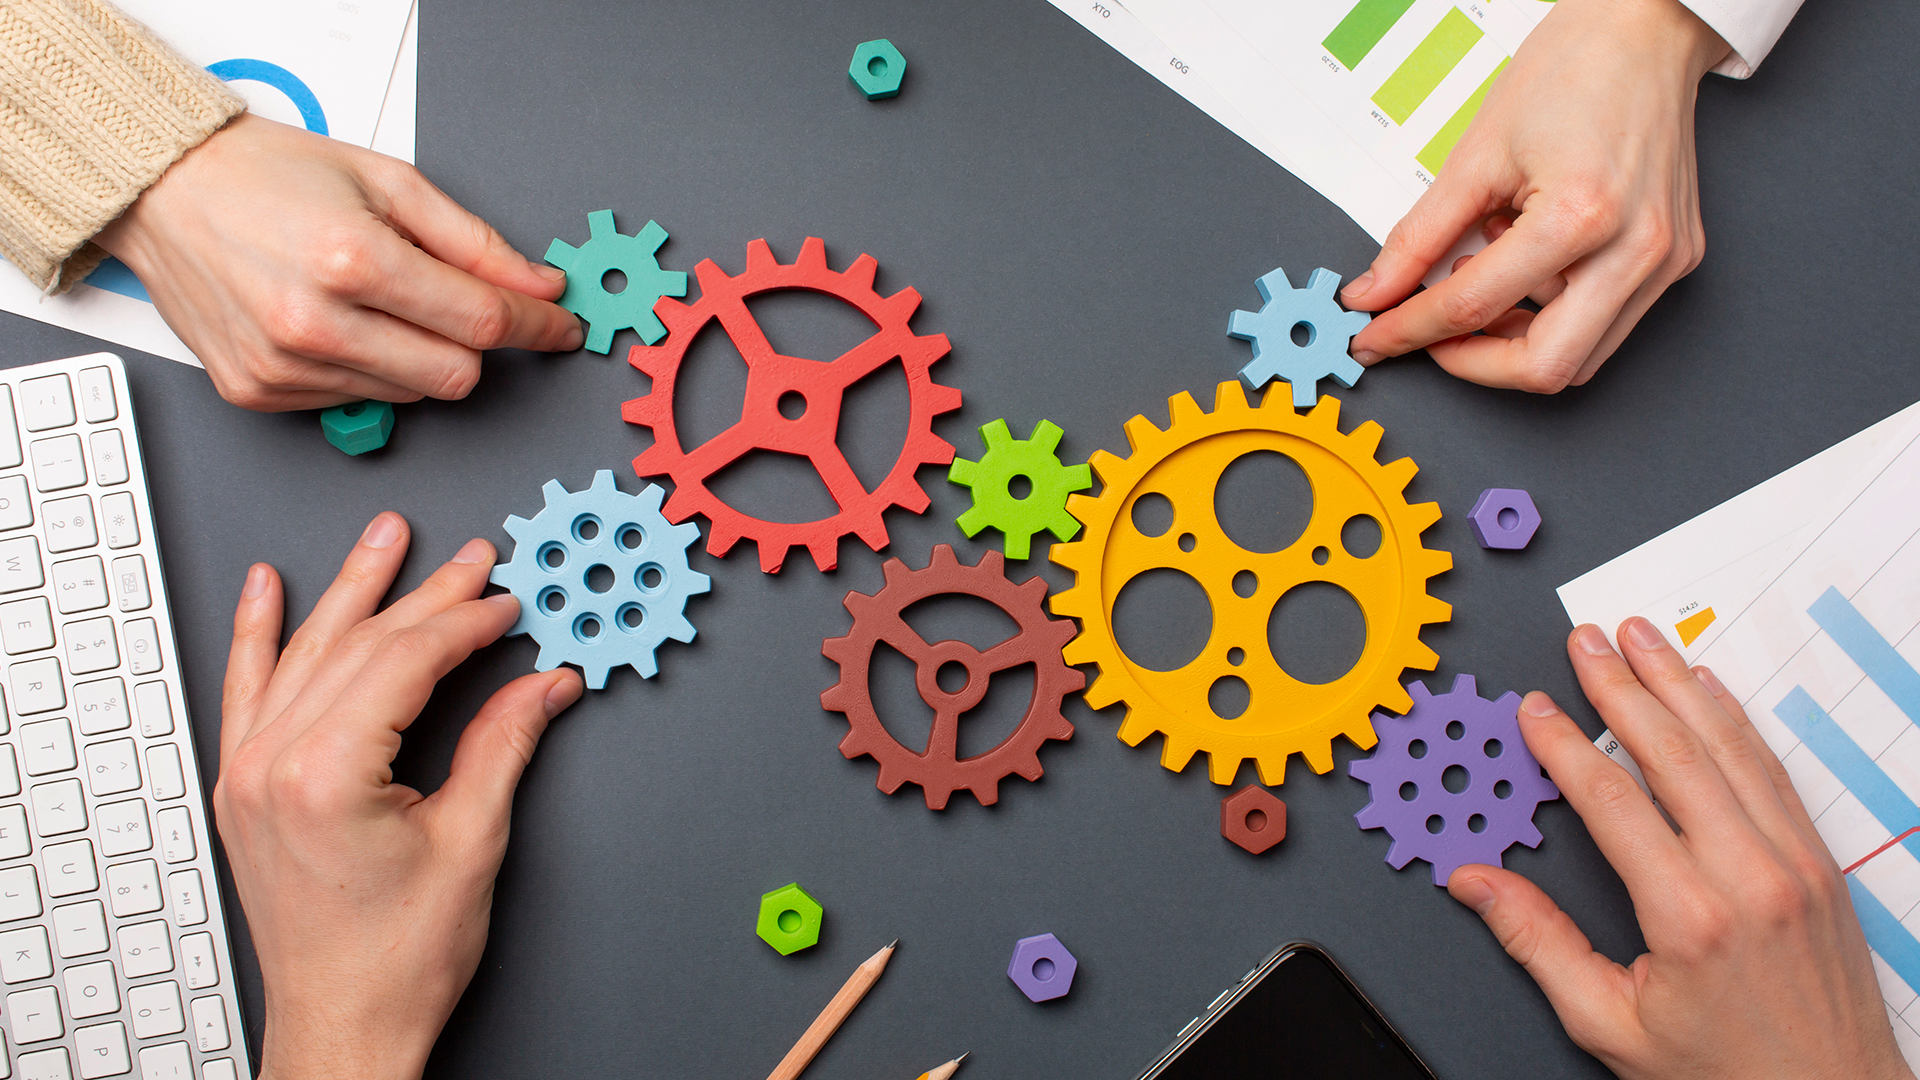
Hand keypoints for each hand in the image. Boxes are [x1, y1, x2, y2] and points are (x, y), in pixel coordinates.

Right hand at [96, 114, 582, 410]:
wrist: (165, 192)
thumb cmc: (270, 176)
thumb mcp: (389, 182)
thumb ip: (476, 244)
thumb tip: (540, 288)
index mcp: (352, 260)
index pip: (481, 322)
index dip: (537, 328)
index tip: (561, 329)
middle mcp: (314, 324)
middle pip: (454, 374)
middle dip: (474, 342)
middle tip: (458, 303)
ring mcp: (283, 367)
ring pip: (410, 394)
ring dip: (418, 355)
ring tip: (377, 300)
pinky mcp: (259, 394)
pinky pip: (355, 400)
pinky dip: (367, 367)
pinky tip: (337, 322)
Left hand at [214, 513, 583, 1079]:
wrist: (342, 1025)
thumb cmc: (397, 960)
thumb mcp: (471, 842)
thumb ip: (502, 745)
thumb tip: (543, 685)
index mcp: (327, 775)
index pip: (405, 661)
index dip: (465, 622)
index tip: (507, 603)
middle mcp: (273, 764)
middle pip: (358, 646)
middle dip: (423, 596)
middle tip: (471, 558)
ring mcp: (249, 773)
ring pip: (305, 653)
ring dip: (349, 590)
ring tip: (384, 538)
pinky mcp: (244, 787)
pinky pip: (246, 689)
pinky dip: (257, 635)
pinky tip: (266, 590)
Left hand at [1341, 0, 1728, 392]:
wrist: (1643, 32)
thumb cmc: (1571, 72)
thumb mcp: (1476, 156)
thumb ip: (1419, 238)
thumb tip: (1375, 292)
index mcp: (1582, 215)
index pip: (1476, 306)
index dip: (1413, 330)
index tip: (1376, 338)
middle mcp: (1637, 249)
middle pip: (1546, 367)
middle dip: (1475, 363)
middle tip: (1430, 336)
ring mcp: (1665, 260)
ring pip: (1581, 359)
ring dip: (1516, 341)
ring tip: (1482, 279)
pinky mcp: (1676, 260)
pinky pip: (1606, 323)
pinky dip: (1552, 313)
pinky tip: (1526, 264)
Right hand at [1448, 619, 1910, 1079]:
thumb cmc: (1725, 1076)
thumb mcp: (1609, 1023)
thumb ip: (1538, 944)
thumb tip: (1476, 885)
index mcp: (1689, 915)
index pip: (1613, 801)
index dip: (1566, 745)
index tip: (1536, 709)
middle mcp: (1749, 876)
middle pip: (1674, 753)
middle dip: (1624, 686)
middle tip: (1589, 639)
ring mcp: (1795, 864)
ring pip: (1730, 748)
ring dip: (1682, 683)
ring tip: (1645, 637)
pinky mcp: (1821, 866)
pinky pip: (1772, 772)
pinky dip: (1736, 722)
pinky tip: (1711, 691)